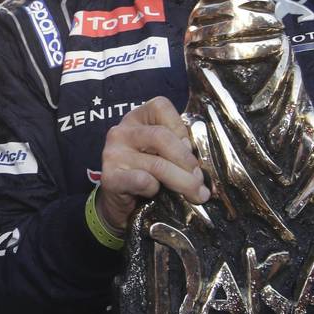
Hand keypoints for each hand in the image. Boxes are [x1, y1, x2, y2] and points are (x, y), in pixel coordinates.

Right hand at [97, 97, 208, 230]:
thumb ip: (177, 147)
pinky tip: (157, 194)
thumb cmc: (148, 175)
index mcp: (136, 118)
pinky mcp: (110, 177)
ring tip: (195, 194)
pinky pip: (142, 180)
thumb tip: (203, 160)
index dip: (181, 127)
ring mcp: (112, 154)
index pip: (160, 106)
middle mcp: (121, 131)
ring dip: (182, 182)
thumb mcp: (162, 153)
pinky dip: (156, 189)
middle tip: (200, 179)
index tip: (191, 149)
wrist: (123, 207)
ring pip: (157, 164)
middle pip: (161, 136)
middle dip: (186, 160)